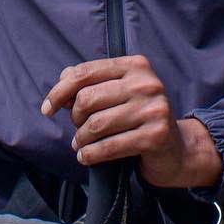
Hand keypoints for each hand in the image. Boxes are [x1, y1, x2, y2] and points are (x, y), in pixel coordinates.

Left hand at [41, 55, 222, 189]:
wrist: (176, 150)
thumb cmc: (139, 118)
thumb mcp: (118, 94)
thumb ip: (91, 83)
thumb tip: (62, 82)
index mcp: (135, 65)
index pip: (85, 72)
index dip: (60, 91)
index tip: (47, 109)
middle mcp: (146, 83)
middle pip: (88, 98)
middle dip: (75, 119)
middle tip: (78, 130)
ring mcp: (154, 108)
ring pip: (96, 124)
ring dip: (81, 139)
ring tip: (81, 145)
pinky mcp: (155, 136)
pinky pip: (109, 146)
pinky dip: (90, 154)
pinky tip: (86, 157)